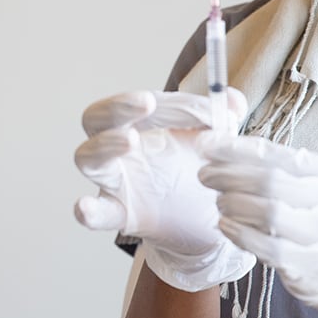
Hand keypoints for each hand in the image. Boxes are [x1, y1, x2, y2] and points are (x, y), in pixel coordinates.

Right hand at [74, 88, 255, 291]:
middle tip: (147, 102)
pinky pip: (96, 213)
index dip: (173, 102)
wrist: (207, 219)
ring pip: (87, 157)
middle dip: (118, 106)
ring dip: (104, 145)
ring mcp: (117, 181)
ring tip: (130, 140)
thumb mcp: (218, 139)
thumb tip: (232, 98)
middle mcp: (122, 148)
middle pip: (97, 118)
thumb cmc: (200, 169)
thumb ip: (225, 117)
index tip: (209, 111)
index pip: (142, 102)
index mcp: (142, 124)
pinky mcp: (120, 214)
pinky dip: (87, 211)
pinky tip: (86, 207)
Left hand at [198, 136, 317, 317]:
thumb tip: (247, 156)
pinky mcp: (310, 271)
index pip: (283, 155)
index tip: (210, 143)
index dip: (241, 149)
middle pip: (271, 182)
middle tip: (204, 172)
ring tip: (217, 198)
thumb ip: (304, 175)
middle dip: (229, 174)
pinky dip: (240, 233)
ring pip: (266, 213)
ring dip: (232, 203)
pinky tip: (226, 225)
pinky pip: (266, 248)